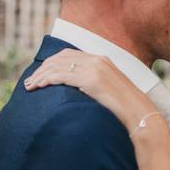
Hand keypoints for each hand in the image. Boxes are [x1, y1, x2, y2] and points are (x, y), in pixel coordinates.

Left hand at [24, 49, 160, 130]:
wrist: (140, 113)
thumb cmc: (126, 108)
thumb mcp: (110, 90)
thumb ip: (96, 84)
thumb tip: (81, 90)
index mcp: (102, 59)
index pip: (69, 55)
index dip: (52, 63)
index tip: (41, 74)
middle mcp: (97, 60)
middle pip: (60, 58)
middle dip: (42, 69)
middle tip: (31, 81)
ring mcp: (94, 68)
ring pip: (57, 66)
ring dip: (40, 76)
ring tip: (30, 86)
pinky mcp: (90, 80)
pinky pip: (60, 76)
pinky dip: (45, 80)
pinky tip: (38, 87)